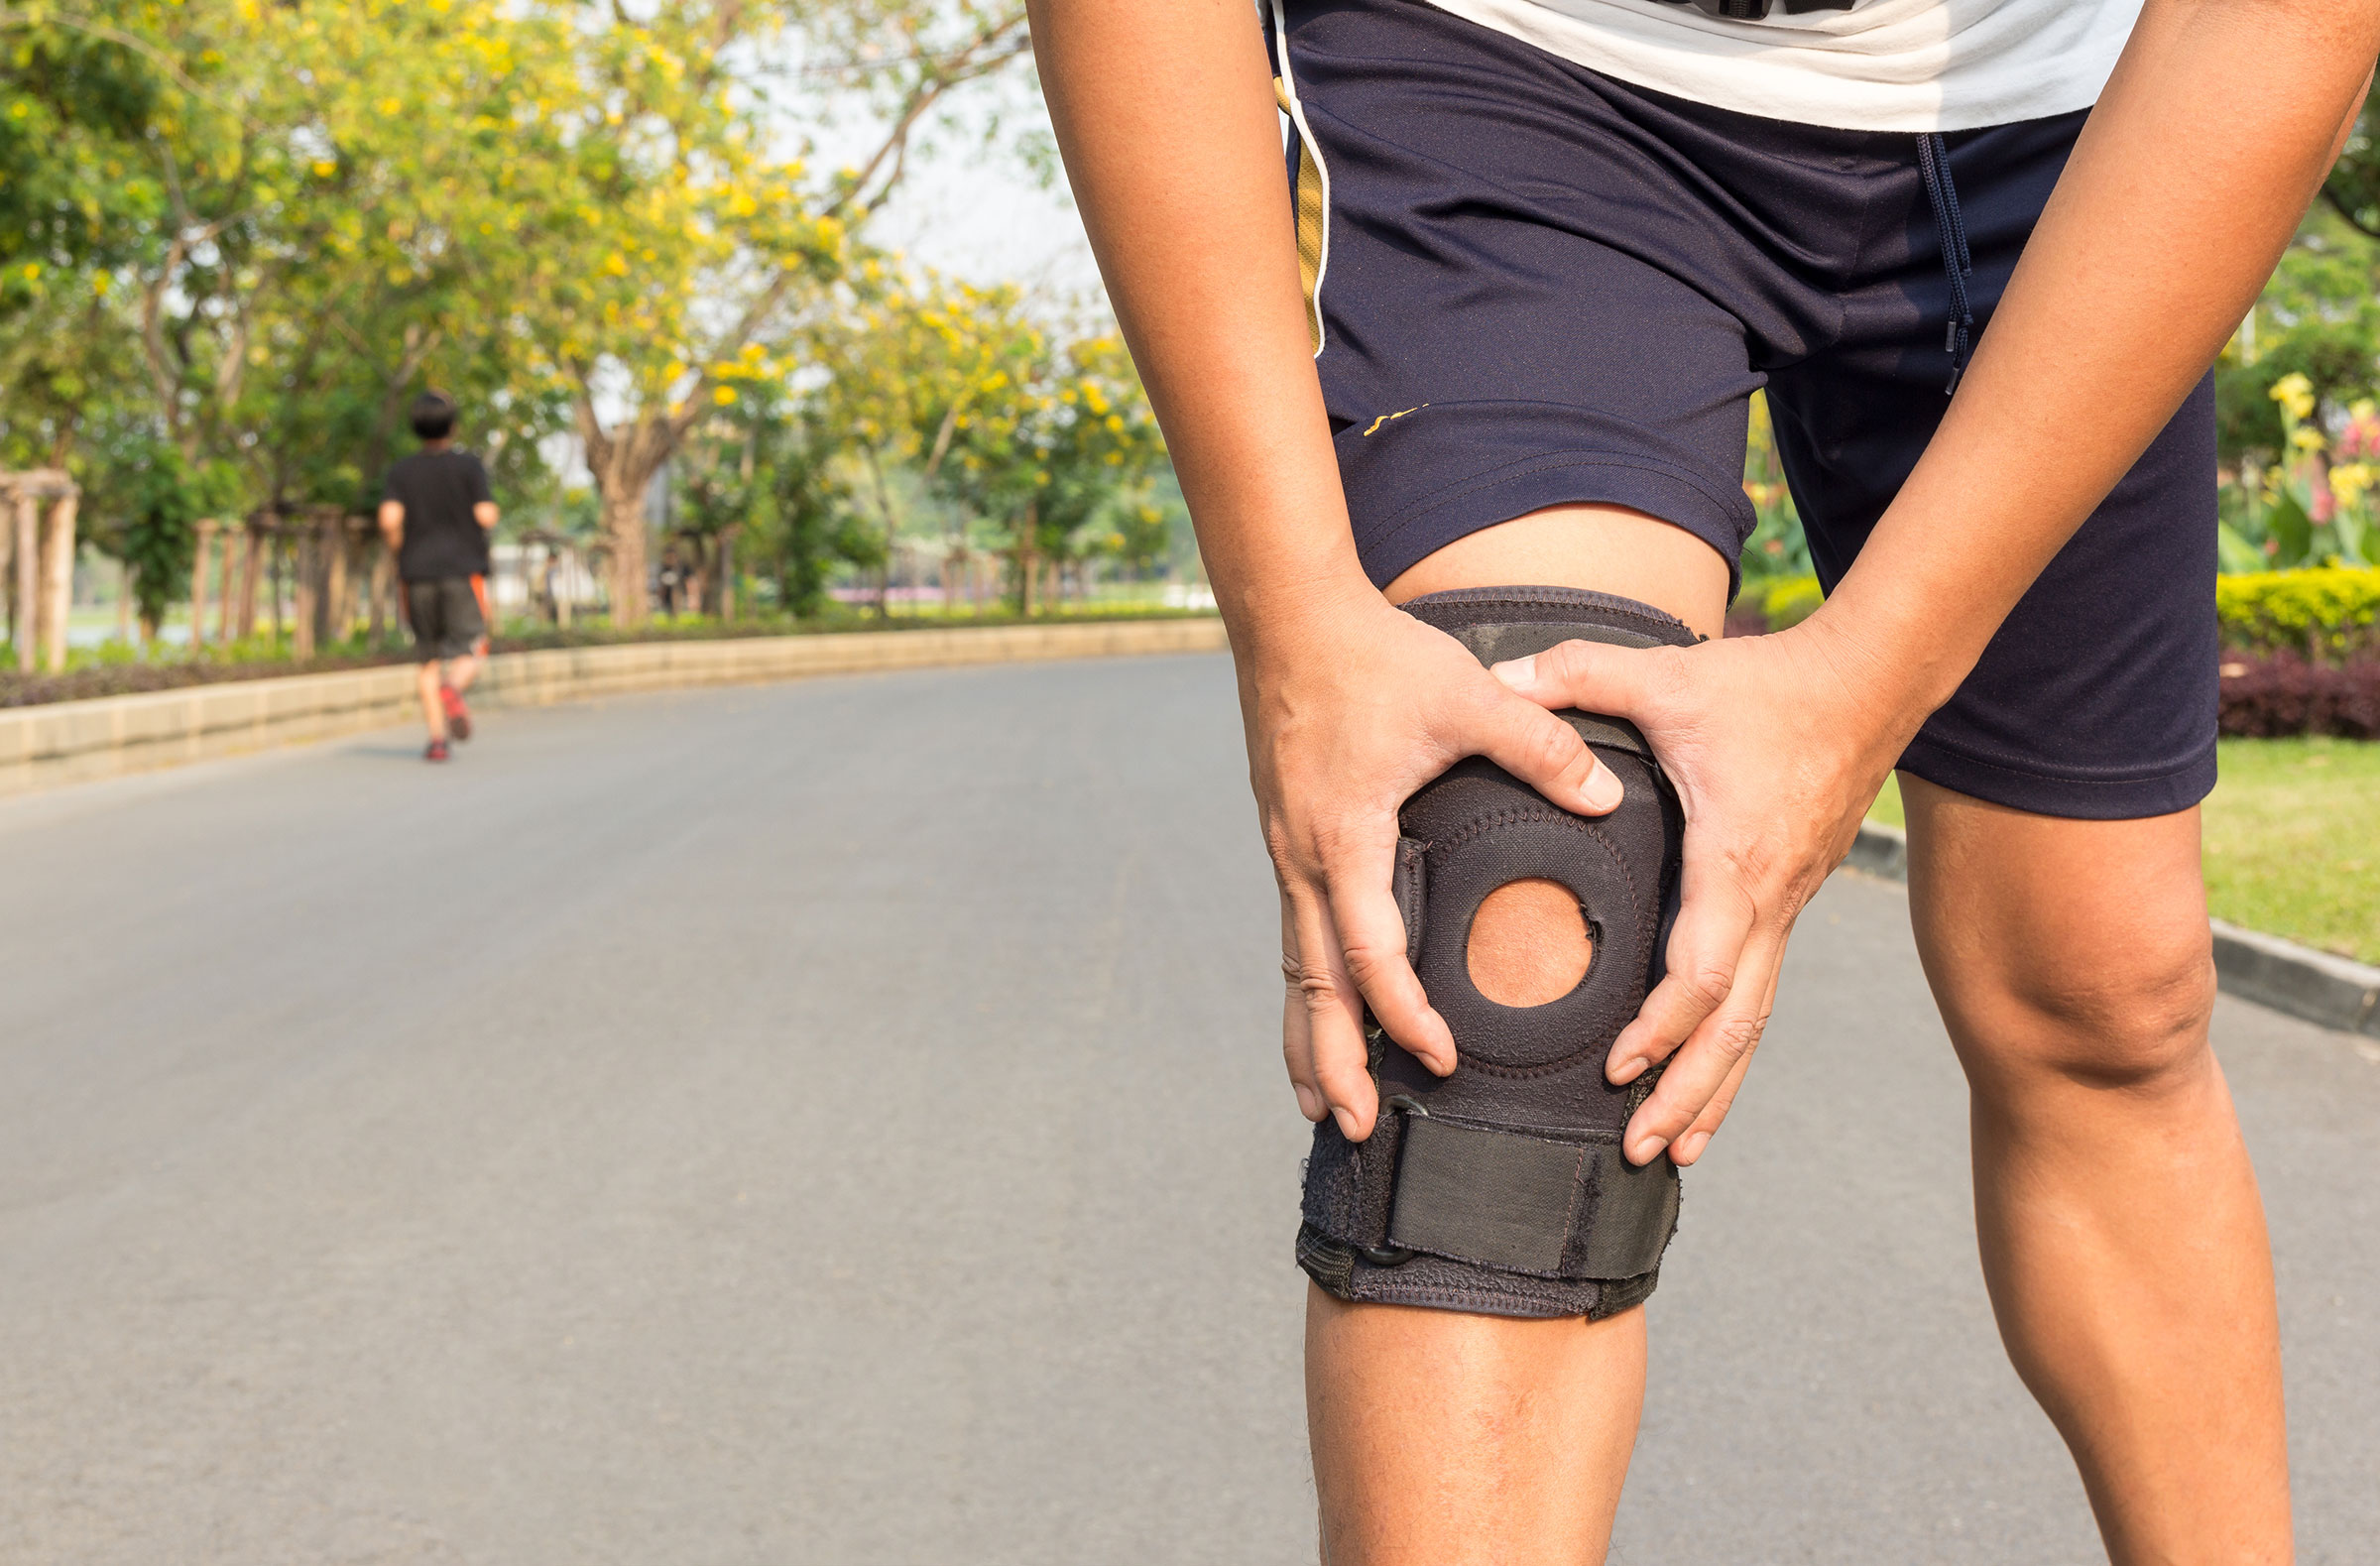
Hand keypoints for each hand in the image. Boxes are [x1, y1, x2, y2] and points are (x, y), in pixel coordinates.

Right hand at [1251, 586, 1630, 1141]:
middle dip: (1335, 1062)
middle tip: (1358, 1131)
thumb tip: (1606, 797)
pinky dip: (1306, 991)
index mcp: (1348, 835)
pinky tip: (1320, 1018)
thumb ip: (1540, 746)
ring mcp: (1287, 851)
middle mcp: (1305, 857)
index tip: (1446, 1057)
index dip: (1406, 1013)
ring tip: (1324, 1108)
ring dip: (1309, 1040)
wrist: (1290, 614)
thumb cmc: (1376, 656)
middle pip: (1314, 986)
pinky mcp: (1287, 839)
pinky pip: (1296, 934)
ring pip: (1295, 969)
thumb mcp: (1468, 697)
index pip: (1372, 951)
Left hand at [1490, 615, 1917, 1167]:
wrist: (1867, 683)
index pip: (1702, 970)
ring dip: (1714, 1091)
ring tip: (1671, 1150)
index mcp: (1734, 858)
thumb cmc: (1765, 684)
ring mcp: (1786, 910)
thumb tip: (1499, 677)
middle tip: (1638, 1149)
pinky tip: (1705, 1088)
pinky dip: (1731, 1052)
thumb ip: (1578, 674)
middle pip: (1735, 1026)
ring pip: (1754, 1024)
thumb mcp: (1666, 672)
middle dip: (1686, 1093)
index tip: (1613, 1065)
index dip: (1660, 1026)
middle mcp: (1769, 900)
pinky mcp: (1787, 906)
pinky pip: (1759, 997)